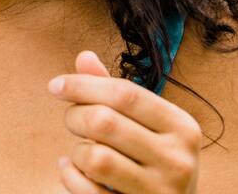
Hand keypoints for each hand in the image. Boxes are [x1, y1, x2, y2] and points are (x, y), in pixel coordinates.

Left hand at [48, 50, 202, 192]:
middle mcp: (178, 161)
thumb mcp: (142, 121)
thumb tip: (84, 57)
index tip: (55, 85)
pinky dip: (70, 176)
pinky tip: (74, 170)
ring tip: (81, 151)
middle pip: (104, 121)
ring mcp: (161, 192)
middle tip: (72, 121)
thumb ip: (112, 90)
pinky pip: (87, 191)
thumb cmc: (148, 155)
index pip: (124, 93)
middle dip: (75, 116)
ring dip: (76, 151)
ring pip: (95, 158)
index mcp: (182, 127)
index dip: (82, 85)